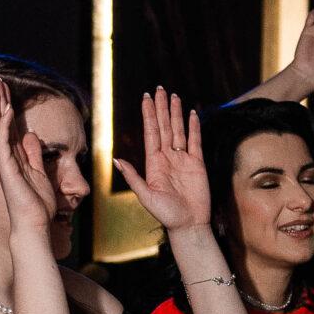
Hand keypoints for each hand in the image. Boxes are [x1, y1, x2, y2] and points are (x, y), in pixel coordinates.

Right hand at [0, 73, 57, 231]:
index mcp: (14, 156)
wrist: (34, 224)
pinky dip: (5, 125)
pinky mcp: (7, 169)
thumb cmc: (36, 203)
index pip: (7, 125)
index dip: (4, 104)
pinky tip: (7, 109)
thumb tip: (32, 137)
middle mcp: (6, 157)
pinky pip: (4, 142)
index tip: (3, 86)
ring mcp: (4, 162)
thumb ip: (34, 155)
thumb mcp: (39, 172)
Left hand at [115, 88, 212, 231]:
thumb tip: (116, 160)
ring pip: (179, 130)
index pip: (151, 132)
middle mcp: (167, 157)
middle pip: (164, 126)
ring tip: (174, 96)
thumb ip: (133, 177)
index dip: (149, 115)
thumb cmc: (165, 214)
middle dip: (161, 108)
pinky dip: (194, 127)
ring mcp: (182, 159)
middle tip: (159, 89)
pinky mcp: (197, 164)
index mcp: (153, 162)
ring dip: (176, 113)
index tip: (146, 98)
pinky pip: (195, 141)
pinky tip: (192, 114)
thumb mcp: (145, 197)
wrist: (188, 224)